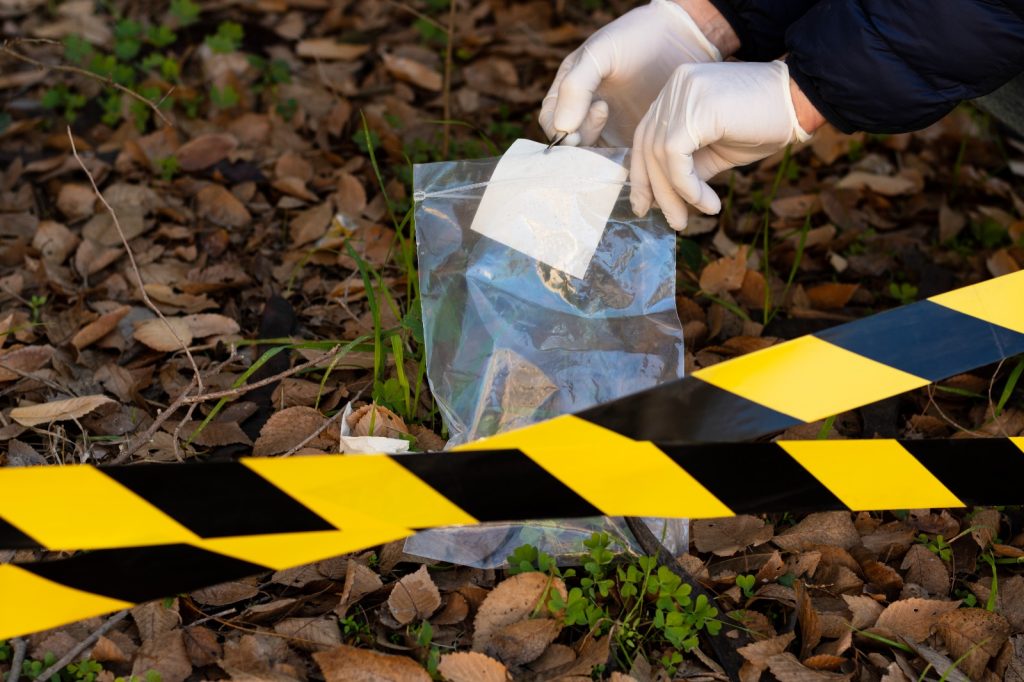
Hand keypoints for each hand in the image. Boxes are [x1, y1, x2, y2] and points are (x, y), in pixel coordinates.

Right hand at [538, 0, 723, 147]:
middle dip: (580, 142)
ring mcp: (608, 128)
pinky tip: (634, 145)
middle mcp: (584, 112)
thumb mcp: (601, 53)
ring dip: (600, 154)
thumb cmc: (637, 38)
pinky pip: (617, 160)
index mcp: (569, 90)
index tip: (580, 125)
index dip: (559, 130)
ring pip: (591, 156)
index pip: (551, 120)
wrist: (682, 38)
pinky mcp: (630, 140)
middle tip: (604, 115)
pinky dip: (620, 161)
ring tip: (618, 126)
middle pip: (568, 143)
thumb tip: (562, 128)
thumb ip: (576, 86)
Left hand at [630, 60, 811, 230]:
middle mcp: (674, 86)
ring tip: (689, 218)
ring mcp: (683, 93)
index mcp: (675, 91)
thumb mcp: (715, 151)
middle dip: (655, 190)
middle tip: (672, 222)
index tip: (646, 206)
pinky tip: (707, 203)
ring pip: (659, 155)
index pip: (646, 136)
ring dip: (674, 195)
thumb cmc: (762, 124)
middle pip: (648, 146)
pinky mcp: (696, 108)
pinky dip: (687, 187)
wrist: (801, 101)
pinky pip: (676, 157)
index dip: (642, 174)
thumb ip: (686, 167)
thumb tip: (663, 198)